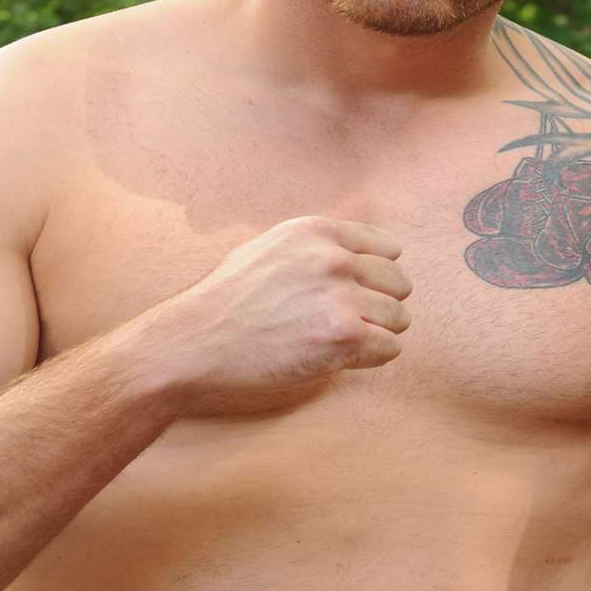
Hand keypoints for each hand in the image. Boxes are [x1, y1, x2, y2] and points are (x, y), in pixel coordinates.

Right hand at [126, 216, 411, 414]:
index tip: (353, 295)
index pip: (388, 249)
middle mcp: (334, 257)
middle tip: (344, 325)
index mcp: (318, 231)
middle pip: (399, 284)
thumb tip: (358, 255)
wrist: (192, 344)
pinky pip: (389, 348)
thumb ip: (315, 247)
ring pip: (399, 318)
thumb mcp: (268, 249)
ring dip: (376, 335)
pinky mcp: (344, 336)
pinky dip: (370, 359)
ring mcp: (341, 296)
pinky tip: (338, 359)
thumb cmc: (225, 302)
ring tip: (336, 343)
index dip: (373, 278)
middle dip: (379, 306)